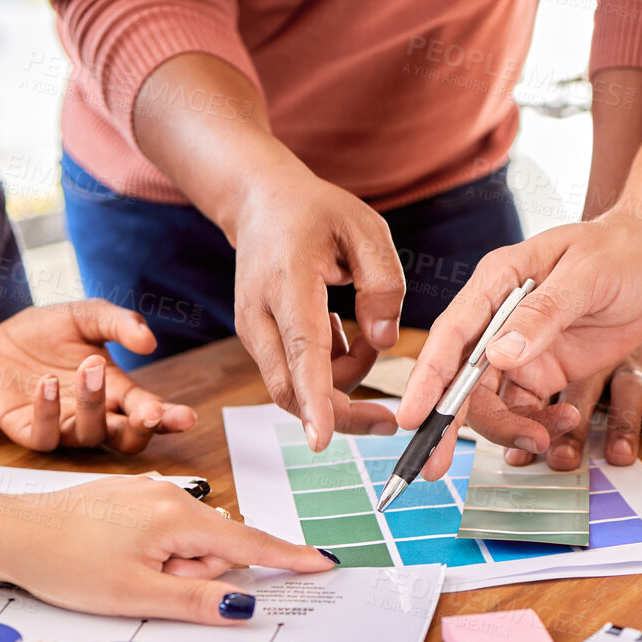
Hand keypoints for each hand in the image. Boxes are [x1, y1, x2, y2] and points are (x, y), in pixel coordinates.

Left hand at [0, 300, 196, 452]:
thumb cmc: (44, 333)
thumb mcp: (85, 316)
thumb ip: (118, 323)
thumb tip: (149, 341)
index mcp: (116, 391)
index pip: (149, 411)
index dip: (169, 418)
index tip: (187, 417)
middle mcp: (94, 416)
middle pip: (128, 439)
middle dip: (143, 428)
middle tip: (149, 411)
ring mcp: (63, 427)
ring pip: (89, 435)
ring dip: (93, 404)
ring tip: (89, 366)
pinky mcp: (29, 431)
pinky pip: (45, 435)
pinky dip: (48, 410)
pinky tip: (47, 381)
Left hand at [0, 477, 336, 623]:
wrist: (9, 532)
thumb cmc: (65, 563)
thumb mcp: (137, 595)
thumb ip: (198, 600)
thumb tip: (244, 605)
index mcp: (178, 518)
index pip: (249, 543)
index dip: (288, 557)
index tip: (325, 562)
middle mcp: (169, 497)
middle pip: (215, 548)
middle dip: (194, 575)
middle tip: (147, 586)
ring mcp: (148, 496)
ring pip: (187, 542)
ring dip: (170, 567)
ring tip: (123, 574)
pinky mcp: (129, 500)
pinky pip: (163, 532)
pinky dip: (153, 554)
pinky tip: (115, 561)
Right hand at [229, 162, 405, 449]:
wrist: (260, 202)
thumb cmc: (315, 212)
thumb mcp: (365, 229)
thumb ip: (382, 283)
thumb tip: (384, 341)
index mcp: (288, 282)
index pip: (301, 351)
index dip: (315, 398)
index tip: (322, 439)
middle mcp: (259, 315)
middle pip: (291, 390)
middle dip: (341, 413)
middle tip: (388, 418)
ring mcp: (253, 332)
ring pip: (295, 388)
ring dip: (340, 379)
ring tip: (363, 333)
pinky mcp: (259, 341)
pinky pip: (294, 375)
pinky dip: (326, 369)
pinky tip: (337, 330)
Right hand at [398, 216, 641, 472]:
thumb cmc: (619, 252)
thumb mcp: (586, 276)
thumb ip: (543, 314)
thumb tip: (497, 355)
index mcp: (496, 283)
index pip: (452, 335)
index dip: (428, 379)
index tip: (412, 418)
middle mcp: (496, 320)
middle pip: (460, 379)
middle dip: (448, 424)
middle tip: (433, 469)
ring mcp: (517, 349)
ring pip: (492, 403)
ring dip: (510, 429)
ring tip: (545, 439)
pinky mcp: (541, 371)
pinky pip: (526, 410)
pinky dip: (539, 425)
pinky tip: (566, 421)